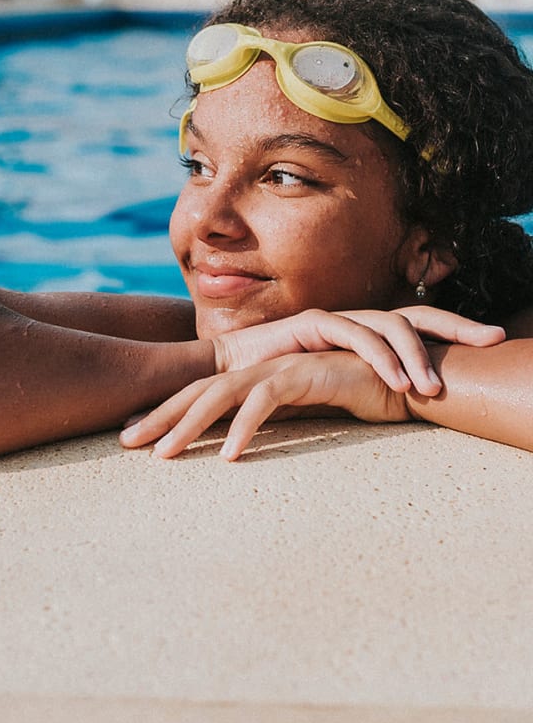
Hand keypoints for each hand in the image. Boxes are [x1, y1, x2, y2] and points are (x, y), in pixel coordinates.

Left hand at [120, 351, 411, 460]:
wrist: (403, 376)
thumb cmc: (352, 396)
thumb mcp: (300, 414)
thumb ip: (268, 422)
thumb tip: (232, 445)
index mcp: (253, 379)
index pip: (197, 398)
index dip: (164, 416)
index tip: (133, 439)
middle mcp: (260, 370)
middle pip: (197, 394)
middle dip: (160, 418)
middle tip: (125, 444)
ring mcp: (280, 368)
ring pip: (222, 395)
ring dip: (189, 426)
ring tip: (163, 456)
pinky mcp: (305, 374)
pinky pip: (267, 400)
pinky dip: (245, 427)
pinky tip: (228, 455)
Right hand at [212, 306, 504, 396]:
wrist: (227, 369)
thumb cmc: (279, 381)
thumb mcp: (333, 386)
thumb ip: (365, 388)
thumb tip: (409, 407)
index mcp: (366, 333)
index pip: (420, 327)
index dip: (457, 331)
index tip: (496, 342)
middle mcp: (356, 320)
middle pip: (417, 315)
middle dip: (457, 327)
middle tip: (493, 340)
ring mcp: (336, 318)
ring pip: (390, 325)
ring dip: (416, 355)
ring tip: (435, 388)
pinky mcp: (313, 322)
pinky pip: (355, 336)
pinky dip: (378, 357)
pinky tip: (396, 382)